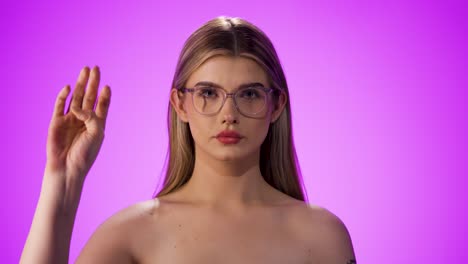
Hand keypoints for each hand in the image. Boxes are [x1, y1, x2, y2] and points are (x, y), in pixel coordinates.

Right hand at [45, 66, 110, 183]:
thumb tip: (78, 107)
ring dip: (80, 84)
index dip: (104, 95)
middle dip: (92, 83)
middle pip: (89, 97)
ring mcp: (70, 120)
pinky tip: (68, 87)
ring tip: (84, 70)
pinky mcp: (57, 122)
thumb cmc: (85, 153)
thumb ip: (92, 117)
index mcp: (97, 124)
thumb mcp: (96, 133)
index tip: (107, 85)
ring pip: (76, 98)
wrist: (67, 167)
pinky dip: (63, 96)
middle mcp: (84, 119)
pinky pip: (60, 105)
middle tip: (95, 68)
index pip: (102, 105)